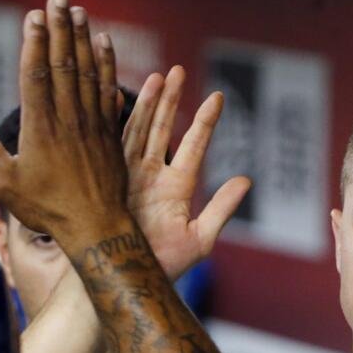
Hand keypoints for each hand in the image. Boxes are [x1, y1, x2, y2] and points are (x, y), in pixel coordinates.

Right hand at [0, 0, 125, 242]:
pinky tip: (104, 44)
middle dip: (60, 28)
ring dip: (84, 39)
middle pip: (64, 64)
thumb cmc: (47, 209)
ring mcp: (92, 124)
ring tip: (79, 11)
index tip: (34, 16)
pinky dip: (107, 65)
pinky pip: (108, 91)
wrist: (96, 227)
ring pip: (88, 72)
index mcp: (40, 128)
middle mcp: (68, 119)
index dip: (35, 43)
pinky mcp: (109, 132)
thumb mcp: (5, 184)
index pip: (36, 75)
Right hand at [124, 67, 249, 280]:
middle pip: (162, 130)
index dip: (205, 122)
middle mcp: (151, 178)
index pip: (193, 146)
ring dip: (147, 104)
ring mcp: (127, 178)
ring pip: (138, 131)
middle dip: (170, 100)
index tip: (218, 96)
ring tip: (156, 76)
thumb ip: (221, 209)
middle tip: (178, 70)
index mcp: (176, 188)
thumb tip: (247, 179)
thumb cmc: (161, 268)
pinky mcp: (106, 183)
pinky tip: (117, 96)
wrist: (122, 282)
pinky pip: (111, 147)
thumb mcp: (199, 240)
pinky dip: (116, 122)